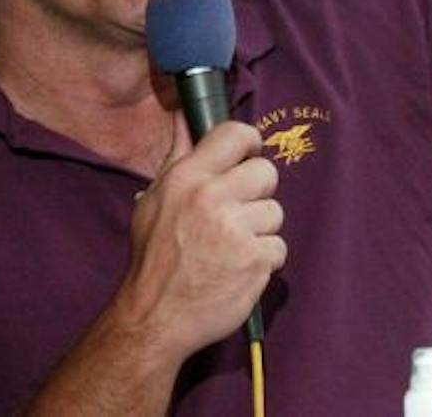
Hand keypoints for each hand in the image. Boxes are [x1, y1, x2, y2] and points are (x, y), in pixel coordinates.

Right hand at [111, 121, 284, 363]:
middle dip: (257, 192)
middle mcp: (212, 197)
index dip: (249, 143)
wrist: (156, 315)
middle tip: (238, 212)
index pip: (235, 134)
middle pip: (266, 172)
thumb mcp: (155, 199)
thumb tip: (183, 117)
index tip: (248, 156)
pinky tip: (240, 268)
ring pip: (274, 213)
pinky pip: (278, 247)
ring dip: (260, 231)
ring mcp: (236, 229)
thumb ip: (177, 157)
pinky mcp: (255, 261)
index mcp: (187, 177)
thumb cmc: (153, 257)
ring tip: (234, 247)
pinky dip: (264, 260)